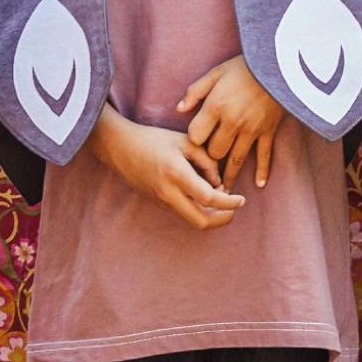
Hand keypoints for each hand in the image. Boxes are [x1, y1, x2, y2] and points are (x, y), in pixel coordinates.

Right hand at [90, 105, 244, 229]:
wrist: (119, 146)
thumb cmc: (153, 139)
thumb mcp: (184, 141)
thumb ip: (207, 160)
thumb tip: (219, 181)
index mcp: (176, 173)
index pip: (210, 198)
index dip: (230, 203)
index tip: (241, 198)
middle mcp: (168, 192)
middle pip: (202, 222)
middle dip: (223, 219)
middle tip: (234, 207)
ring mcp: (162, 200)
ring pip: (193, 220)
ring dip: (210, 214)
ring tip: (217, 196)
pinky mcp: (158, 203)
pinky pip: (183, 212)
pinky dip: (197, 208)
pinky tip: (201, 193)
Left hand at [178, 54, 284, 190]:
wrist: (279, 66)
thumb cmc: (243, 67)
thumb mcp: (215, 73)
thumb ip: (195, 92)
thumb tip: (179, 109)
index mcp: (216, 107)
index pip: (196, 136)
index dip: (193, 140)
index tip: (193, 143)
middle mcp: (232, 122)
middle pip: (215, 151)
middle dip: (210, 158)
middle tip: (207, 166)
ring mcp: (252, 130)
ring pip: (236, 159)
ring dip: (230, 175)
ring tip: (223, 191)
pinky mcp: (268, 132)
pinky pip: (264, 156)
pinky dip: (262, 171)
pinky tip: (259, 184)